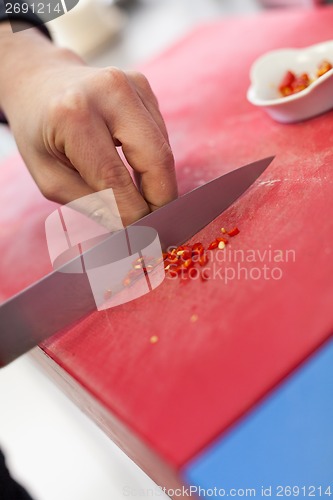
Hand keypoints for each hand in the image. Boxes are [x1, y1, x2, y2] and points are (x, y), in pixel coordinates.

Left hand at [0, 25, 177, 224]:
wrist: (39, 83)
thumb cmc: (39, 134)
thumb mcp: (50, 178)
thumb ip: (92, 203)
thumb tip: (132, 226)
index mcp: (75, 115)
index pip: (115, 179)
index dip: (133, 214)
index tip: (140, 236)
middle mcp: (110, 91)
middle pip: (157, 159)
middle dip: (161, 200)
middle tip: (156, 224)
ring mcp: (132, 85)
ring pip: (164, 150)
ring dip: (158, 182)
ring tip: (141, 198)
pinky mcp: (145, 87)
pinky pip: (161, 136)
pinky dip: (154, 162)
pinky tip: (136, 169)